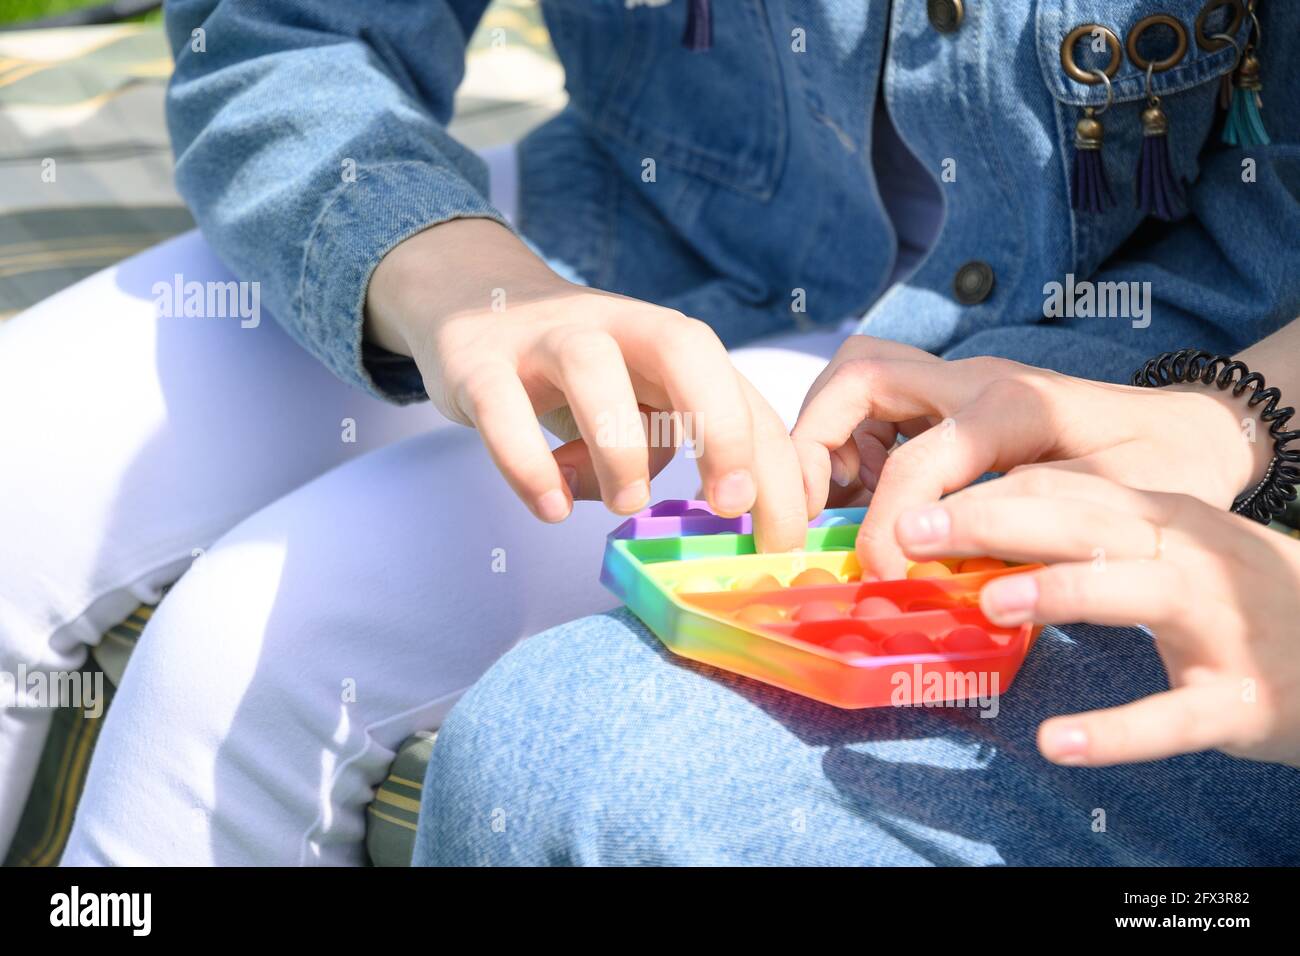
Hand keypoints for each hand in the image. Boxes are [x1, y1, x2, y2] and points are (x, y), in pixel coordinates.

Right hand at [366, 219, 806, 550]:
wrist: (469, 301)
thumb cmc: (574, 372)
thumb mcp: (633, 399)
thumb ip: (670, 443)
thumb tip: (707, 511)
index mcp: (665, 339)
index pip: (737, 391)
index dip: (770, 461)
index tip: (782, 533)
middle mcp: (614, 325)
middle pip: (685, 346)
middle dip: (721, 425)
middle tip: (732, 503)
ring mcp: (543, 338)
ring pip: (592, 367)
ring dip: (619, 446)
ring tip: (627, 504)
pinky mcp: (477, 362)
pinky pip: (502, 408)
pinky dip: (528, 464)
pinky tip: (550, 507)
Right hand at [791, 337, 1271, 576]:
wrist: (1192, 431)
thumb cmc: (1158, 471)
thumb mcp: (1102, 509)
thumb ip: (1017, 525)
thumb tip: (929, 552)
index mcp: (1011, 405)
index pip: (915, 457)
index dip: (885, 523)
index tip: (882, 574)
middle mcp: (973, 379)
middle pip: (859, 373)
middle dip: (814, 438)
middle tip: (809, 508)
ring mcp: (960, 383)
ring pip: (859, 377)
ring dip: (828, 436)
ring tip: (835, 503)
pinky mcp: (954, 399)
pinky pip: (878, 403)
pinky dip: (853, 443)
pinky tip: (868, 496)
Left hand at [893, 470, 1299, 768]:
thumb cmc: (1240, 592)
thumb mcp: (1173, 544)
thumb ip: (1092, 532)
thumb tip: (985, 526)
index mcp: (1164, 518)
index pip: (1066, 491)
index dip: (987, 496)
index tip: (913, 506)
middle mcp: (1191, 556)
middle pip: (1086, 525)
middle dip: (995, 523)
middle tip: (913, 534)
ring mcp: (1222, 624)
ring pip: (1136, 594)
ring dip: (1060, 593)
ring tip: (988, 601)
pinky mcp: (1242, 698)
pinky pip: (1174, 715)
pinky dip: (1117, 731)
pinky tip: (1058, 742)